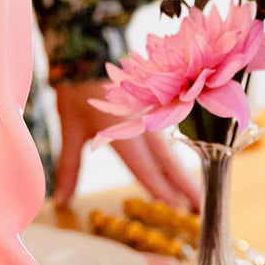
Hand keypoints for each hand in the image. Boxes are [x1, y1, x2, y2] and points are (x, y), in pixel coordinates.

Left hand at [53, 79, 200, 210]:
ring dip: (184, 177)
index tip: (176, 209)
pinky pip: (167, 144)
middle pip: (168, 164)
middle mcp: (142, 128)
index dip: (161, 189)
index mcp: (123, 132)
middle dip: (185, 188)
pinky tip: (180, 173)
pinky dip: (176, 162)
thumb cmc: (78, 93)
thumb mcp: (70, 130)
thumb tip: (63, 200)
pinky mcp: (152, 115)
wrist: (89, 55)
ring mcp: (151, 120)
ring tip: (198, 197)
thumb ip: (69, 167)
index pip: (145, 168)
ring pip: (171, 154)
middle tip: (201, 210)